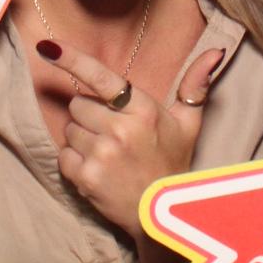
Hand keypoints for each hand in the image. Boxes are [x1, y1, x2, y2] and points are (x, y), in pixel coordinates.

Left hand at [49, 43, 223, 239]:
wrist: (161, 216)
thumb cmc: (173, 163)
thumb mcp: (188, 122)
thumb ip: (195, 84)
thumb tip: (215, 50)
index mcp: (144, 110)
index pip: (101, 77)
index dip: (72, 59)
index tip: (48, 47)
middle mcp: (121, 130)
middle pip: (79, 105)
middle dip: (90, 115)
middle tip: (112, 131)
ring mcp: (102, 155)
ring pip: (70, 129)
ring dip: (82, 137)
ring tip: (107, 152)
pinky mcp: (86, 178)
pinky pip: (64, 155)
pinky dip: (74, 161)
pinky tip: (96, 168)